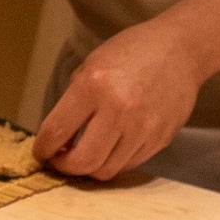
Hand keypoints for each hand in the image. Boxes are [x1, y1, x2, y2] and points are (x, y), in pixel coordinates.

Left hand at [34, 19, 201, 179]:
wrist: (178, 50)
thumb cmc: (130, 53)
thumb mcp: (89, 67)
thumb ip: (72, 103)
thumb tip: (57, 138)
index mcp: (94, 86)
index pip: (57, 131)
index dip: (43, 148)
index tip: (40, 151)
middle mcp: (119, 110)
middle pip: (83, 162)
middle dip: (64, 166)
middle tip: (59, 159)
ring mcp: (143, 128)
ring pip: (107, 170)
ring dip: (89, 167)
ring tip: (82, 154)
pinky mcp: (161, 139)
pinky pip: (129, 163)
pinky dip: (113, 161)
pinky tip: (107, 147)